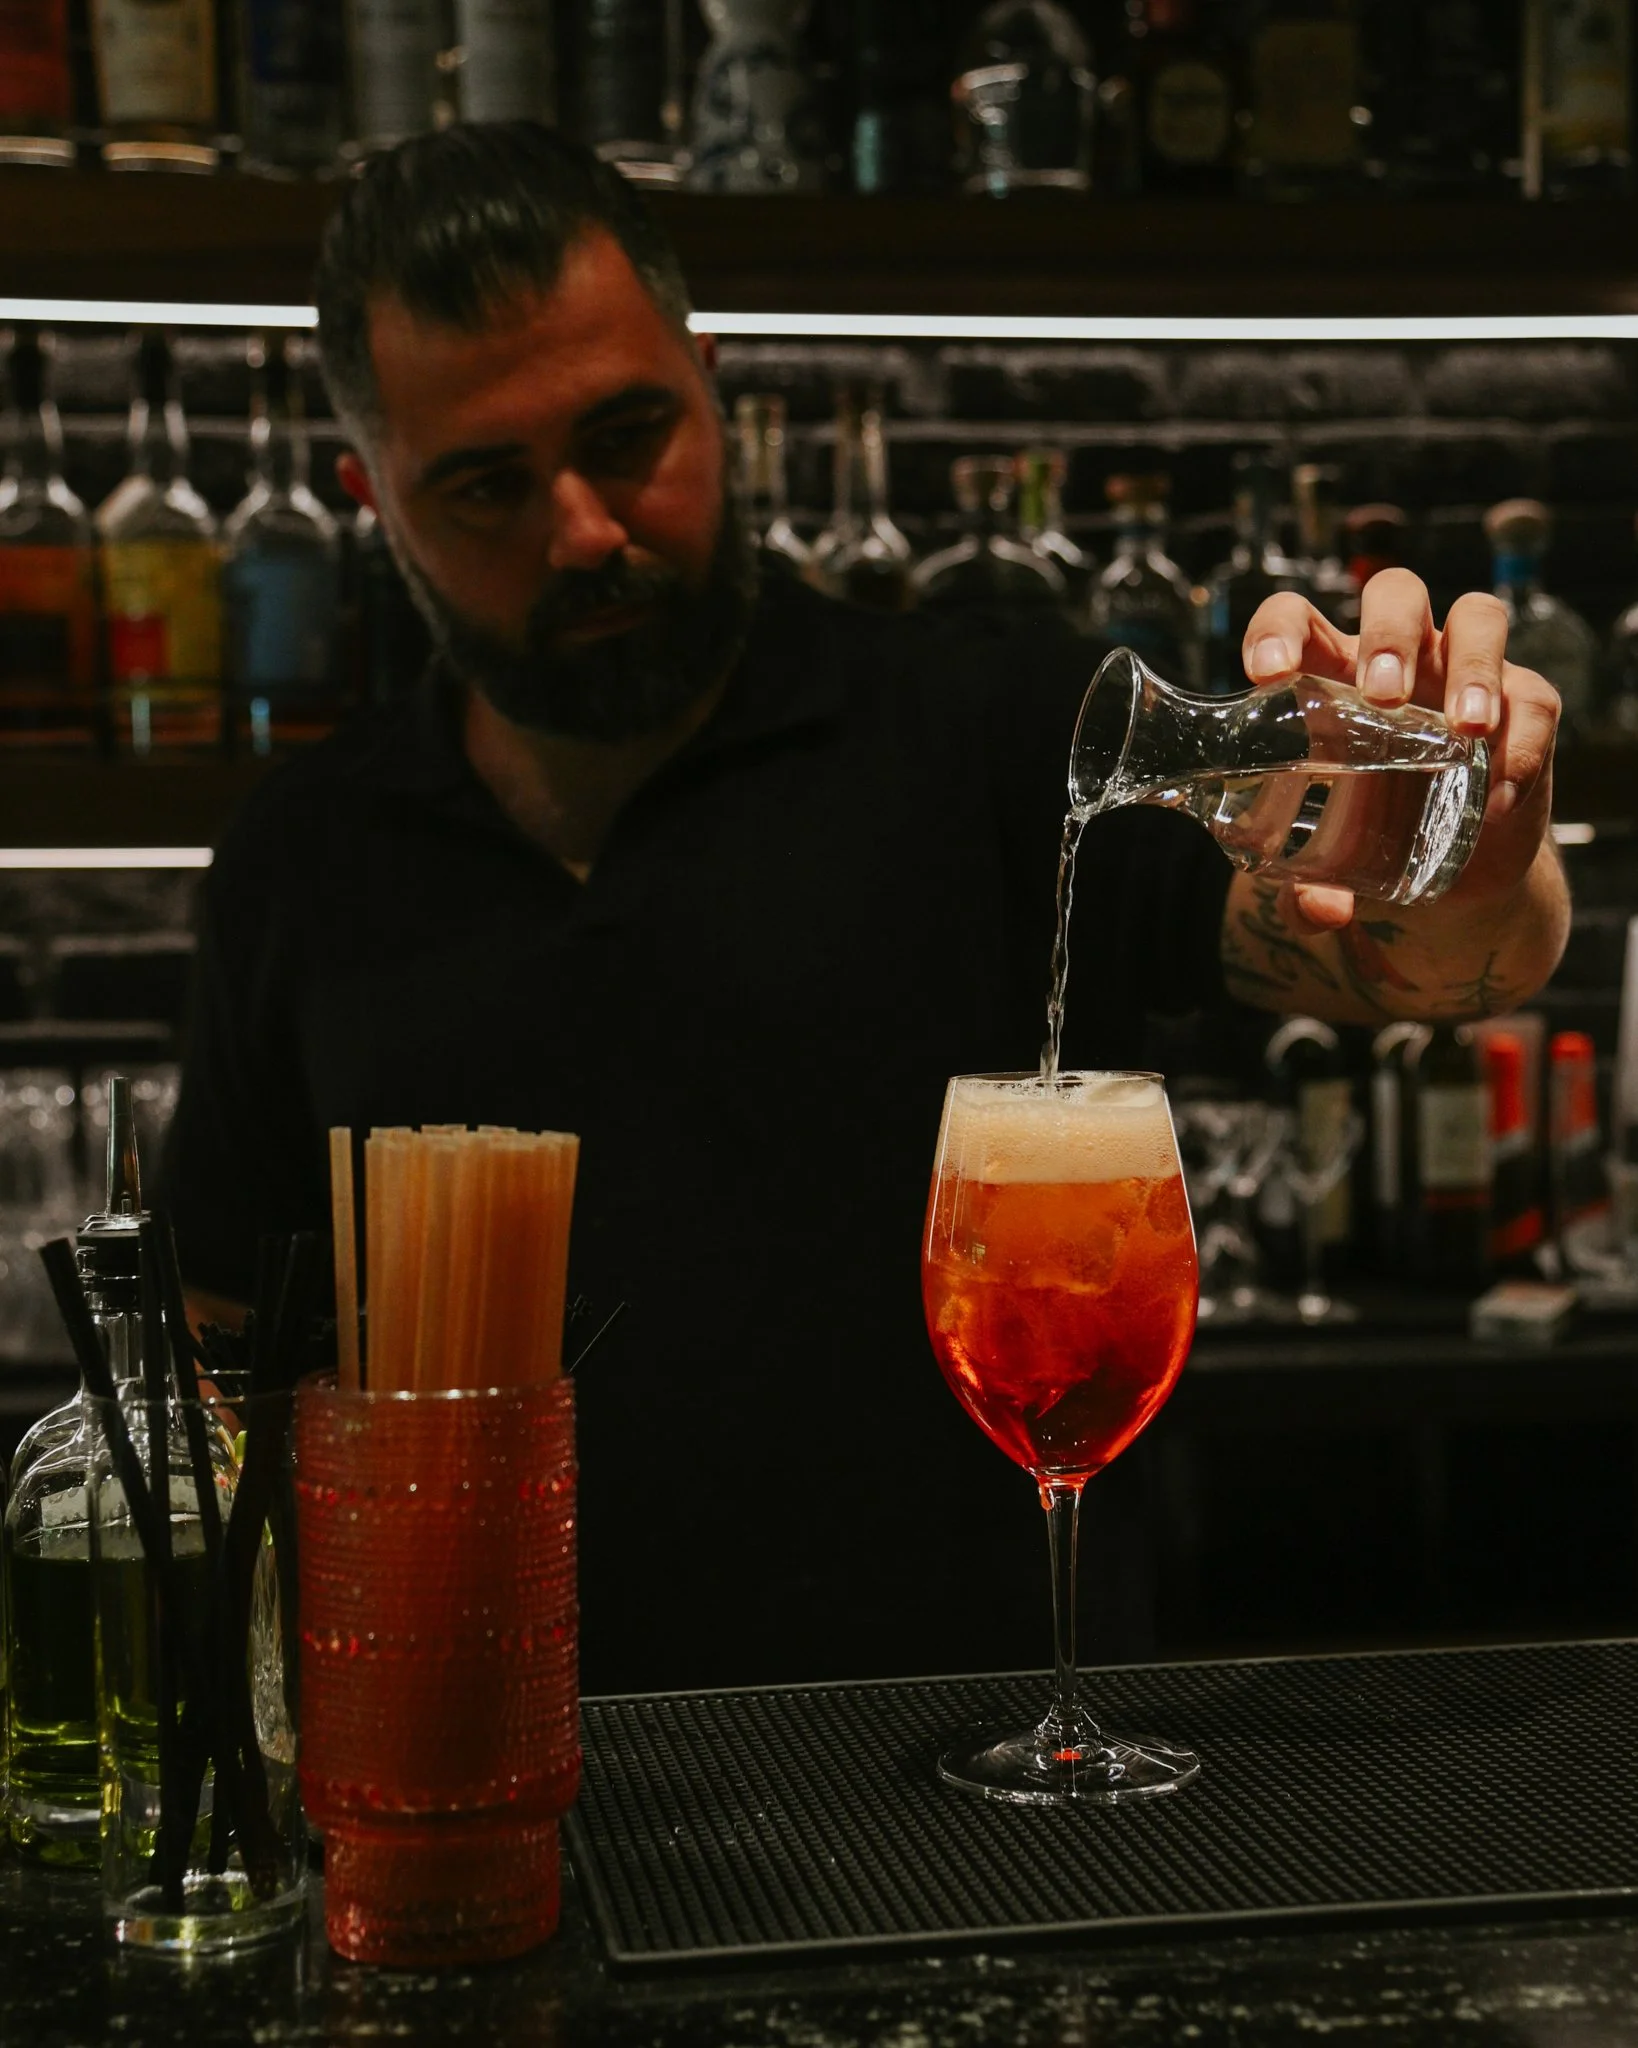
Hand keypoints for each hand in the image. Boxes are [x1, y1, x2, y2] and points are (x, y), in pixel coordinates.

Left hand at [1241, 570, 1560, 930]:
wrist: (1453, 873)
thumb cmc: (1368, 839)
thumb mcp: (1326, 869)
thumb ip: (1306, 894)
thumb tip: (1319, 911)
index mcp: (1329, 673)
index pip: (1296, 617)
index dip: (1279, 630)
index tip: (1269, 674)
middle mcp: (1398, 658)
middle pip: (1396, 593)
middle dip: (1389, 634)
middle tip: (1382, 696)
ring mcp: (1464, 674)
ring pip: (1478, 618)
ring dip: (1472, 665)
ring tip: (1463, 730)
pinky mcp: (1523, 707)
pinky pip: (1532, 699)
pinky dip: (1521, 742)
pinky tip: (1499, 791)